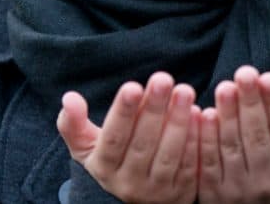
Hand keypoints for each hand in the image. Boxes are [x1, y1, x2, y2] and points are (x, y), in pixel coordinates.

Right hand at [57, 72, 201, 203]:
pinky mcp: (182, 192)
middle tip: (163, 78)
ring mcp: (157, 191)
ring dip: (178, 121)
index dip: (123, 113)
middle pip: (143, 144)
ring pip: (169, 154)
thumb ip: (73, 123)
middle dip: (154, 109)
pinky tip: (201, 114)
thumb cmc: (112, 159)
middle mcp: (129, 183)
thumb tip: (69, 97)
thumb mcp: (87, 147)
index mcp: (104, 167)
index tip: (132, 86)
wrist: (138, 201)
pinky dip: (196, 139)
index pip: (113, 138)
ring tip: (184, 91)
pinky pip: (191, 165)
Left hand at [198, 66, 269, 203]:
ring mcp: (241, 190)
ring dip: (228, 115)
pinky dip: (206, 138)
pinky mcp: (214, 194)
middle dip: (251, 103)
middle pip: (258, 137)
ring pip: (232, 147)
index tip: (269, 77)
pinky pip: (208, 162)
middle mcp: (269, 182)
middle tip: (245, 73)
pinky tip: (205, 113)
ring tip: (225, 87)